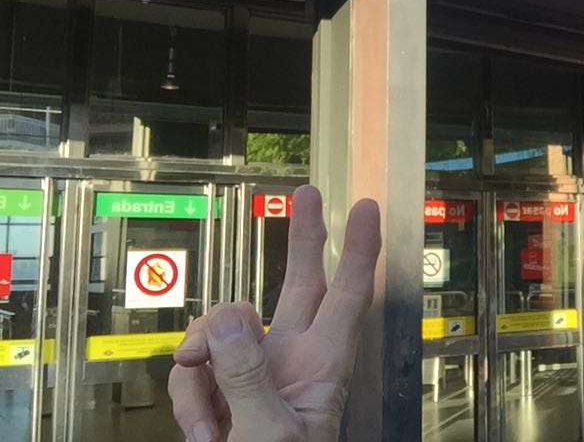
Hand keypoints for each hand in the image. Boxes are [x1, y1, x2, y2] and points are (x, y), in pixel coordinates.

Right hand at [169, 185, 381, 441]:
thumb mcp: (269, 432)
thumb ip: (247, 374)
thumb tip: (228, 317)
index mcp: (322, 367)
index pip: (347, 297)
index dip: (358, 251)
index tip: (365, 209)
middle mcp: (291, 360)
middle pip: (299, 285)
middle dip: (302, 241)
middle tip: (307, 195)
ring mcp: (254, 374)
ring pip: (221, 332)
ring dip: (203, 366)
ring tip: (214, 425)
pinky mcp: (221, 390)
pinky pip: (192, 369)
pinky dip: (187, 396)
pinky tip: (204, 432)